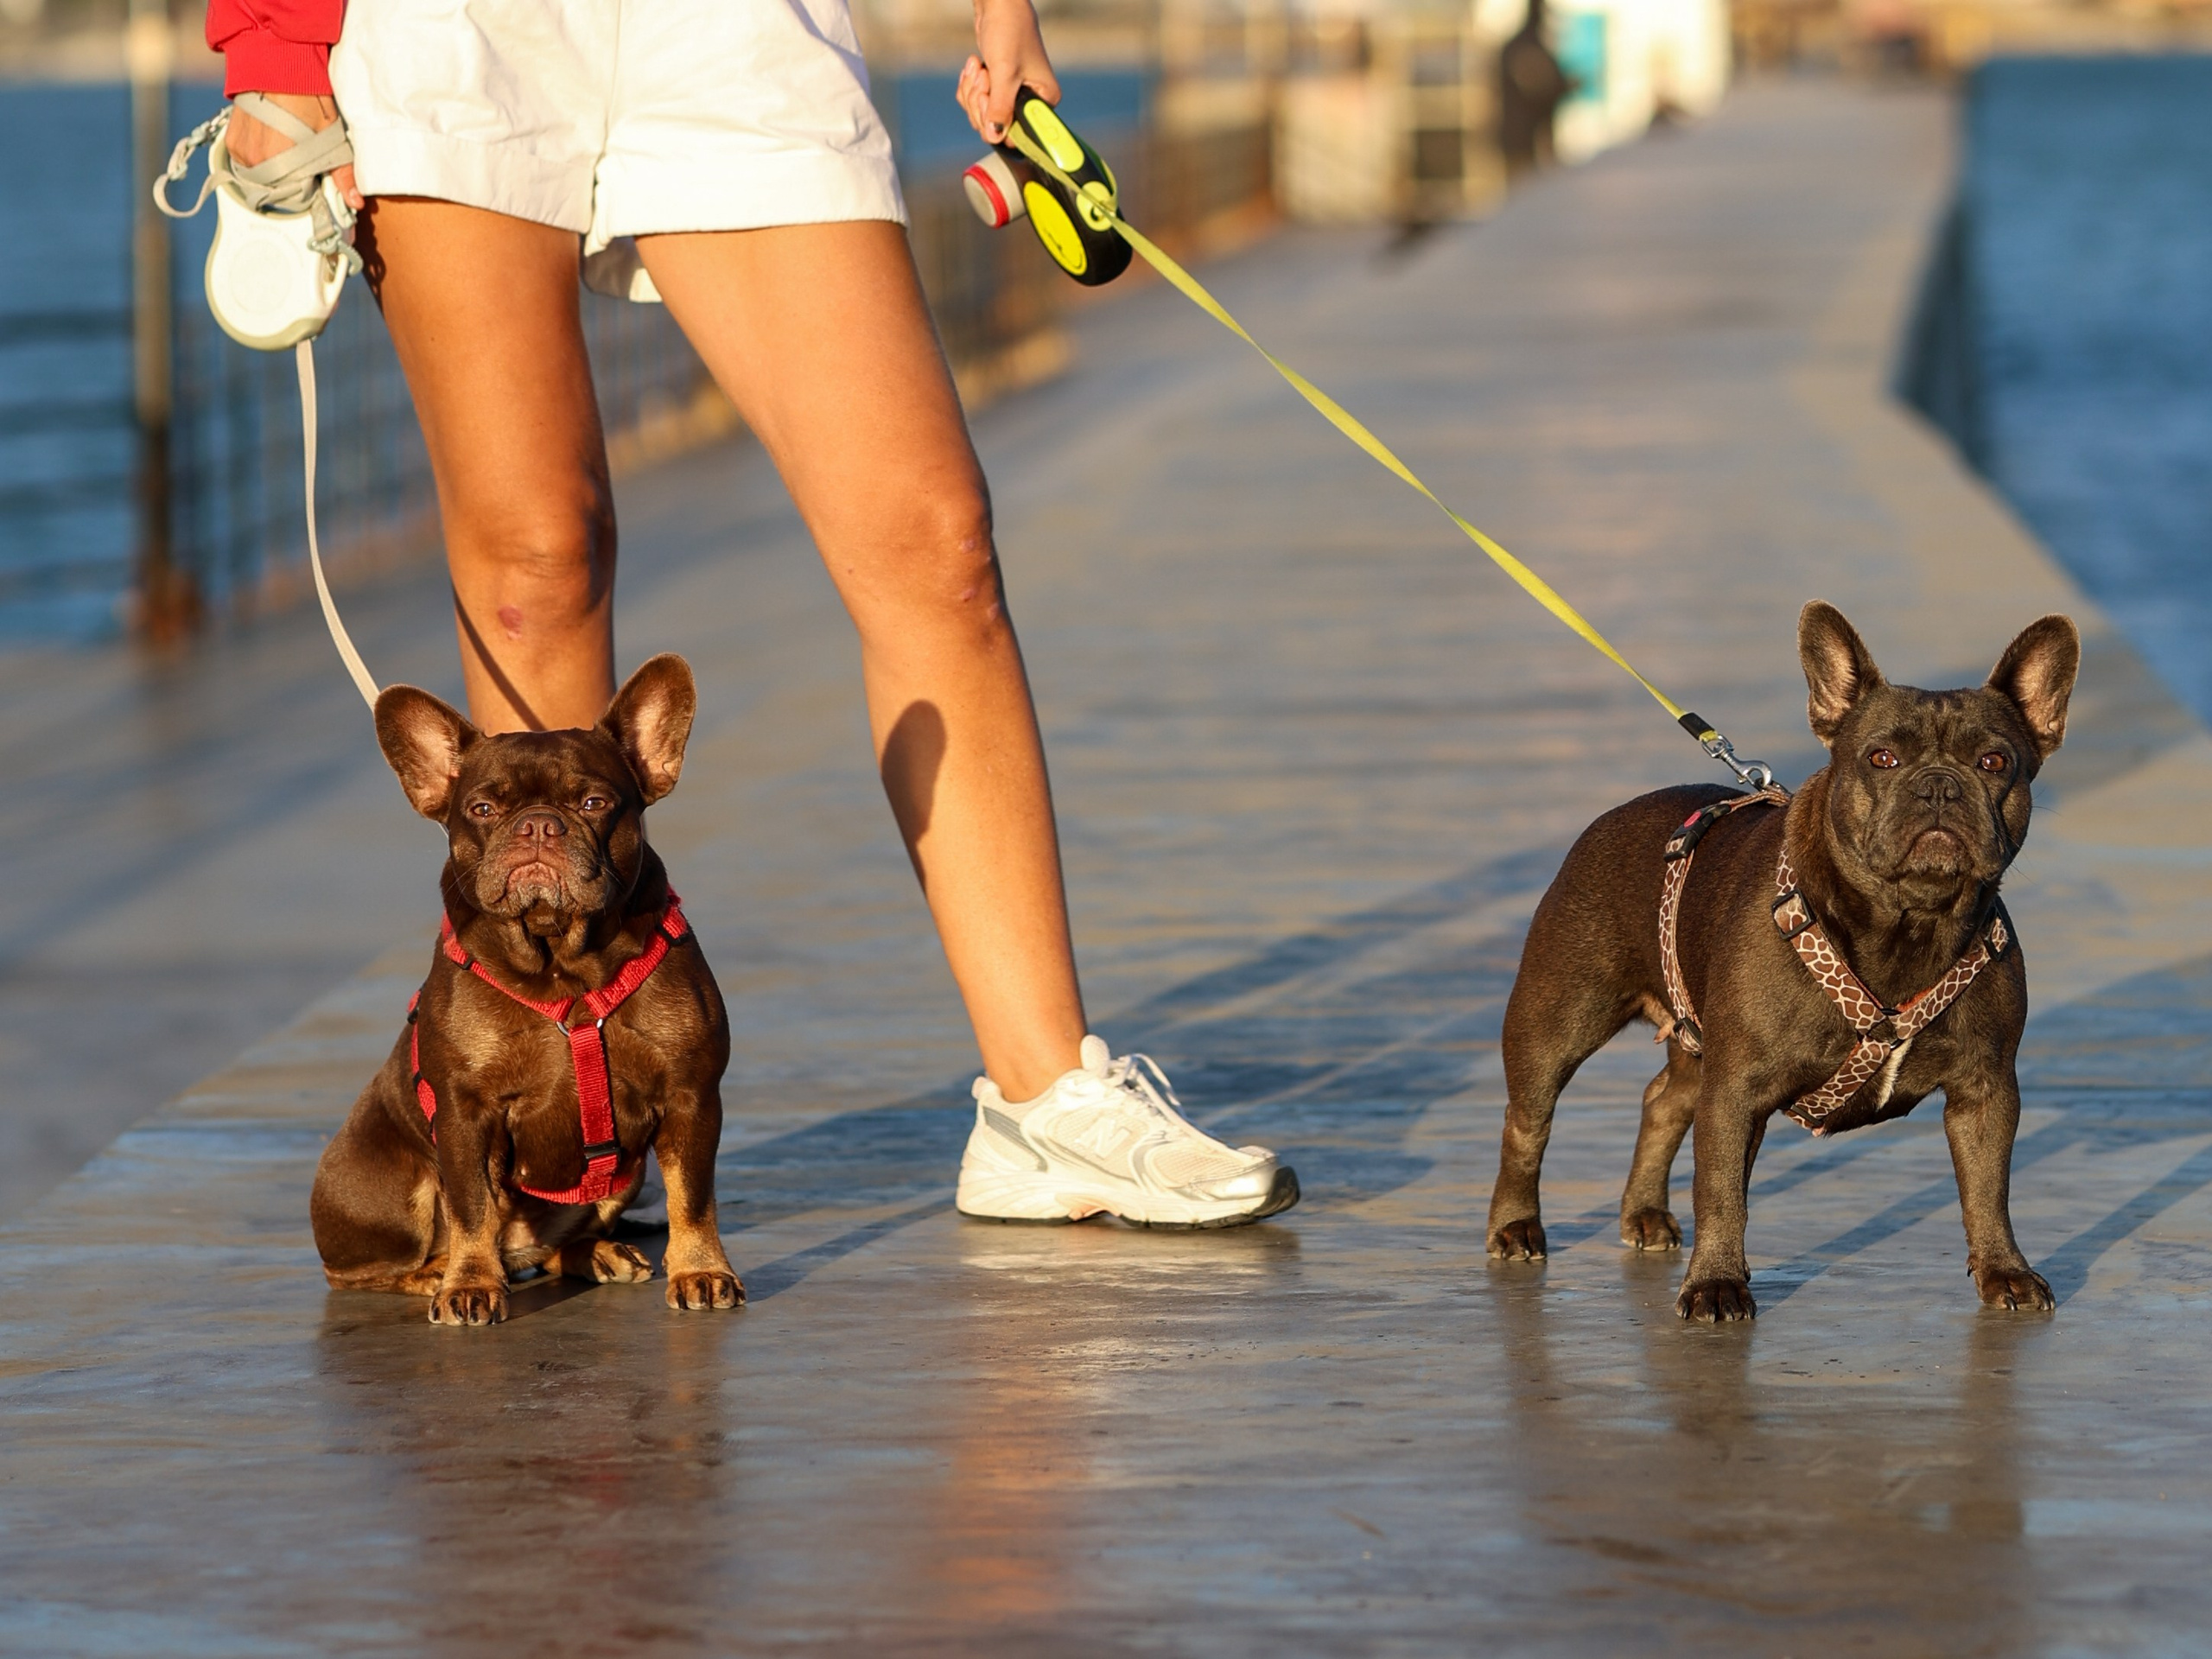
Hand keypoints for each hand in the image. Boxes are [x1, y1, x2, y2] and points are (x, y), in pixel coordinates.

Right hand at [226, 91, 362, 210]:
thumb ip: (343, 174)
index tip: (316, 178)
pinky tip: (271, 145)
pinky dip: (259, 159)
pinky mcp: (232, 144)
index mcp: (285, 167)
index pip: (298, 197)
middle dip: (293, 182)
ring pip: (262, 178)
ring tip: (287, 150)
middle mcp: (259, 163)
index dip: (310, 189)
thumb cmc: (308, 99)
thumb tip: (355, 203)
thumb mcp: (332, 137)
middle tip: (302, 159)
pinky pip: (246, 163)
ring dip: (275, 172)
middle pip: (279, 189)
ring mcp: (242, 153)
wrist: (278, 66)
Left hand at [957, 0, 1059, 143]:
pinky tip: (975, 65)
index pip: (1020, 134)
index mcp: (1044, 101)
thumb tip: (995, 138)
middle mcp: (1030, 102)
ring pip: (982, 115)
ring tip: (979, 66)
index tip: (989, 98)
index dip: (998, 123)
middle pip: (996, 127)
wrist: (998, 6)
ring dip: (973, 92)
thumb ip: (1000, 109)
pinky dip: (969, 86)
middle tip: (984, 76)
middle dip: (981, 102)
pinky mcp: (996, 89)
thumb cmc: (1010, 32)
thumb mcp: (1004, 74)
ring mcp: (1011, 96)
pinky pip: (975, 103)